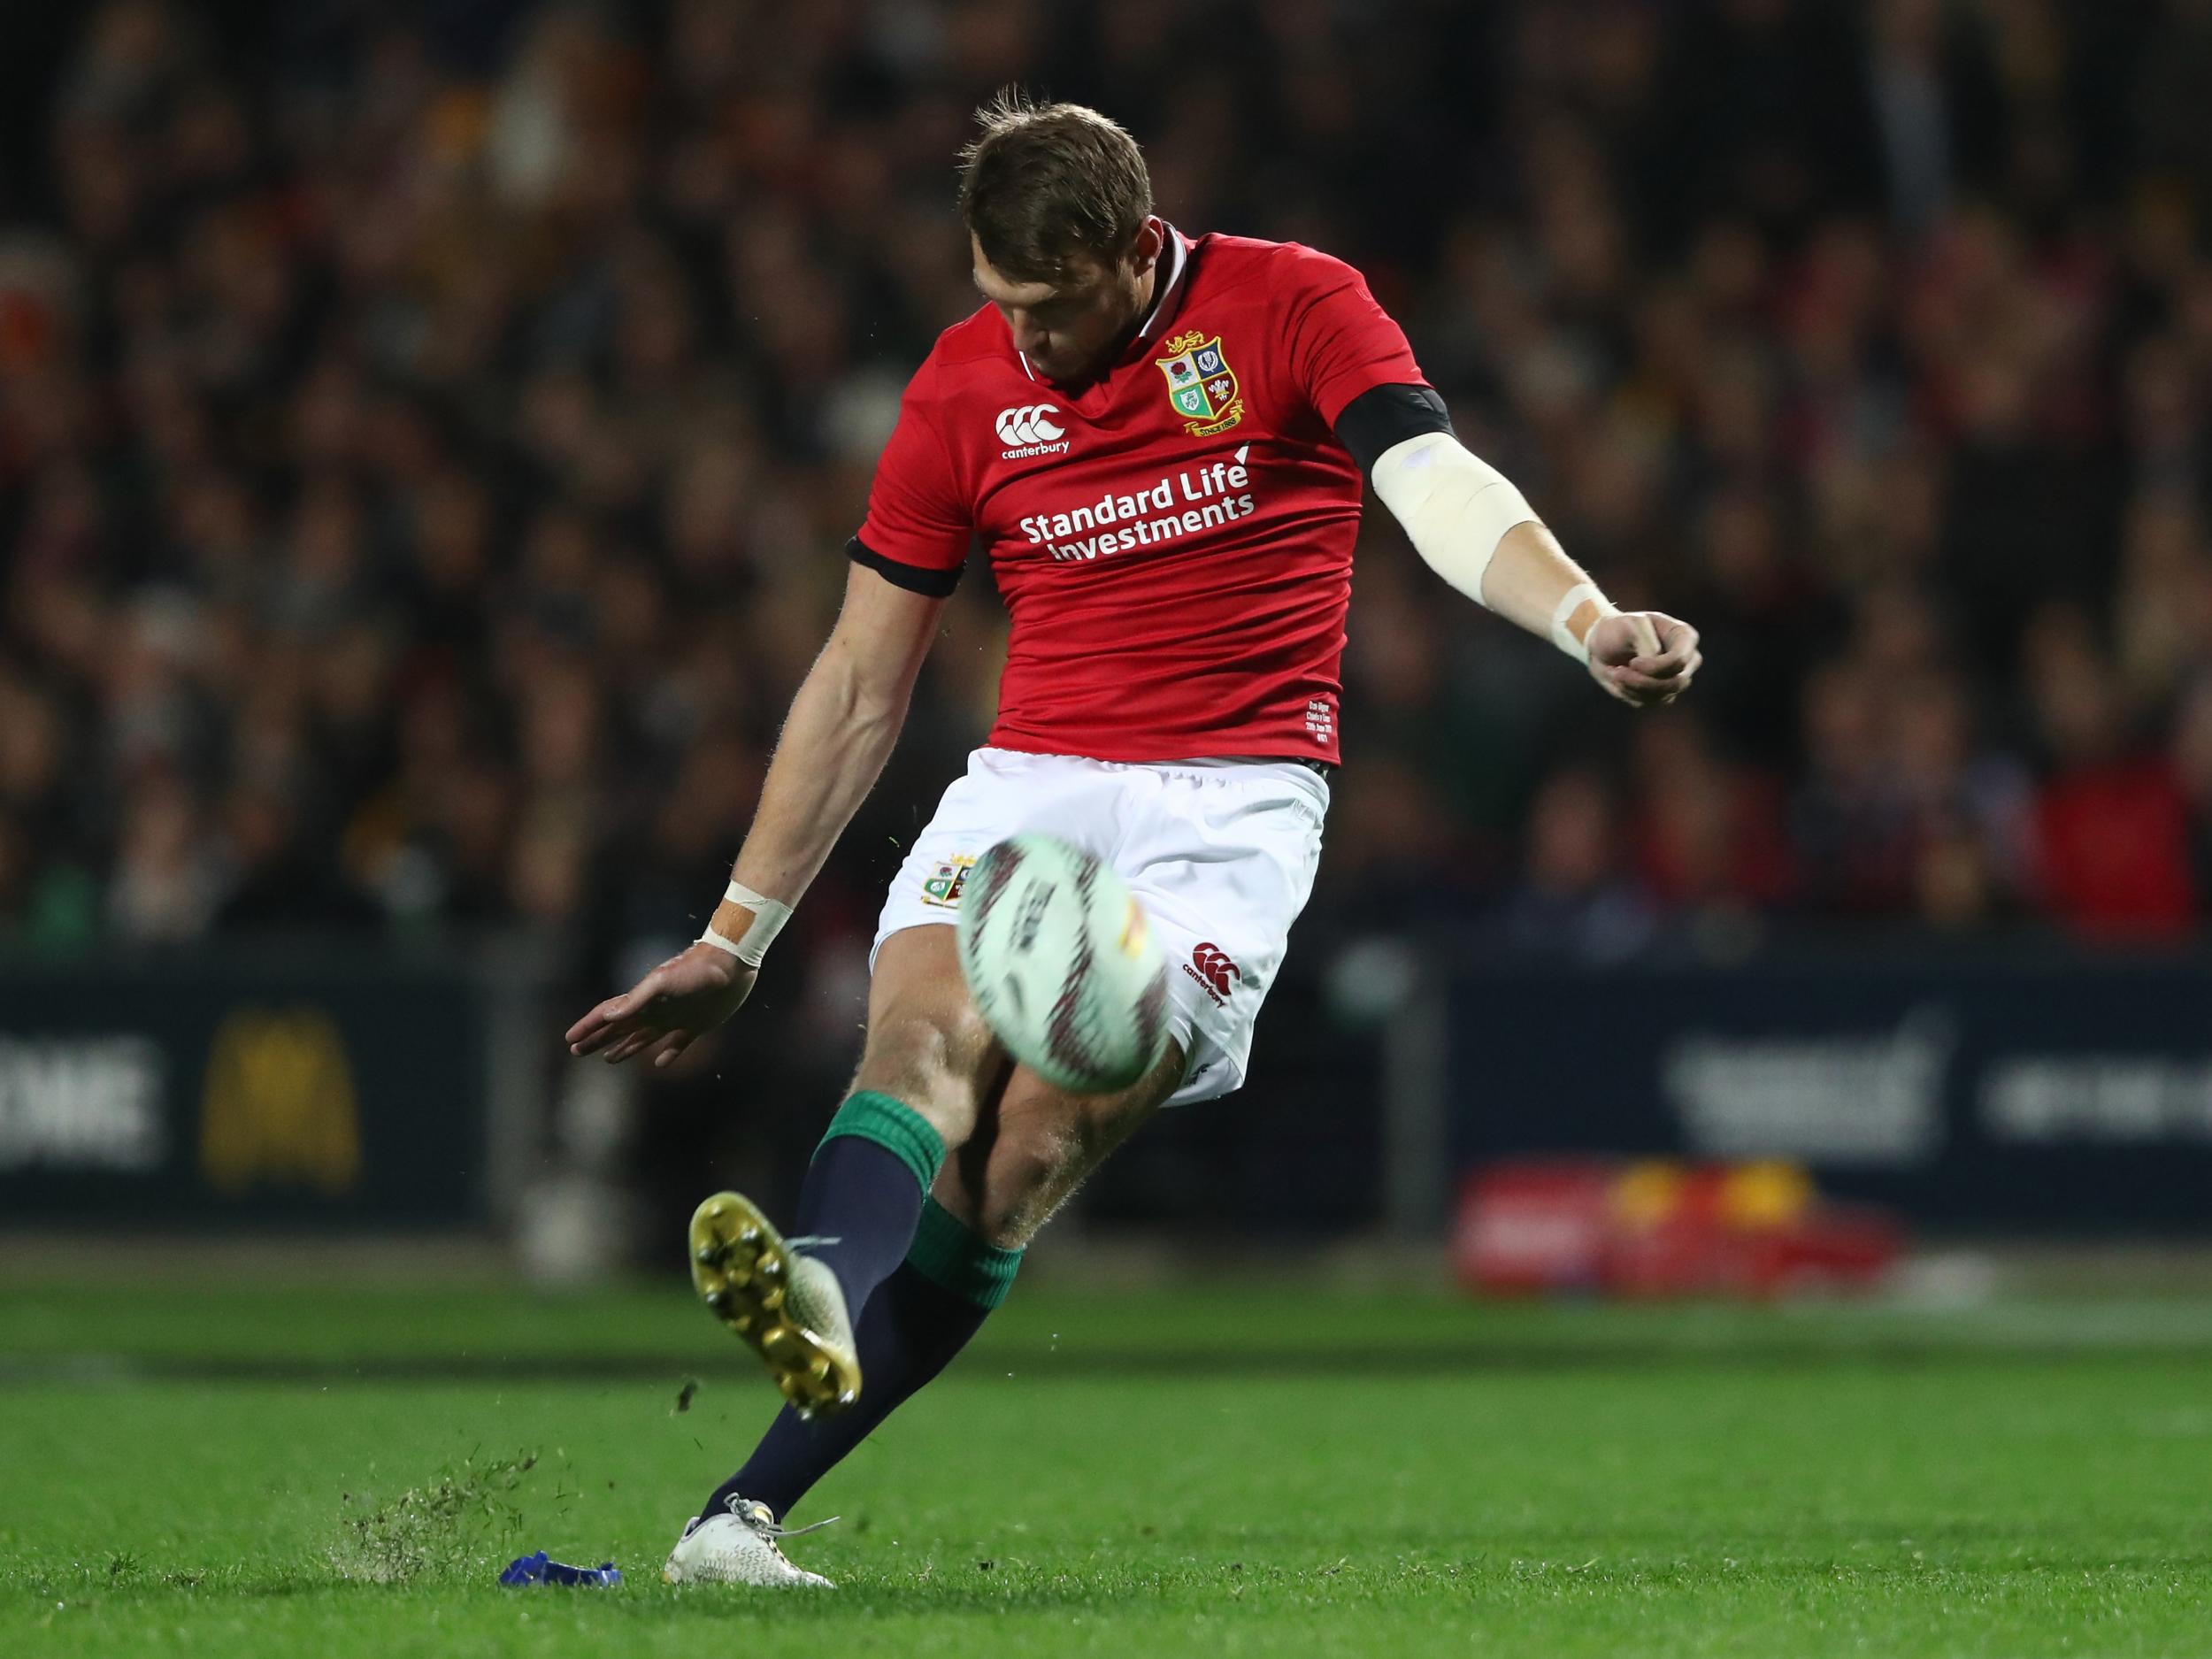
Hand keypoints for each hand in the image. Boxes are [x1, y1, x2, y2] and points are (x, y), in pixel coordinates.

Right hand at [565, 941, 755, 1069]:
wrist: (731, 965)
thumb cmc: (695, 971)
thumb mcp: (661, 983)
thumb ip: (636, 999)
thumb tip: (609, 1016)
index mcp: (643, 1001)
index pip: (608, 1016)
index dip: (588, 1027)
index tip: (570, 1040)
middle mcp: (655, 1010)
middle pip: (619, 1029)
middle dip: (597, 1040)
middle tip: (577, 1051)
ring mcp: (675, 1018)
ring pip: (642, 1038)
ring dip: (624, 1048)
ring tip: (608, 1059)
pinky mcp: (696, 1025)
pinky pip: (678, 1044)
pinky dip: (668, 1055)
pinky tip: (660, 1063)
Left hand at [1587, 611, 1700, 707]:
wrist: (1602, 643)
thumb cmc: (1619, 629)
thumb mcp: (1631, 626)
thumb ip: (1647, 645)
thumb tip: (1655, 672)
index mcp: (1685, 637)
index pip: (1679, 661)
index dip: (1655, 667)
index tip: (1633, 662)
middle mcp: (1687, 660)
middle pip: (1676, 683)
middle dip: (1643, 681)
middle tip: (1618, 672)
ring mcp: (1676, 678)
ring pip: (1662, 696)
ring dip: (1632, 687)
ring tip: (1615, 672)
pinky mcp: (1661, 694)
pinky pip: (1647, 702)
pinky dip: (1628, 693)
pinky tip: (1618, 679)